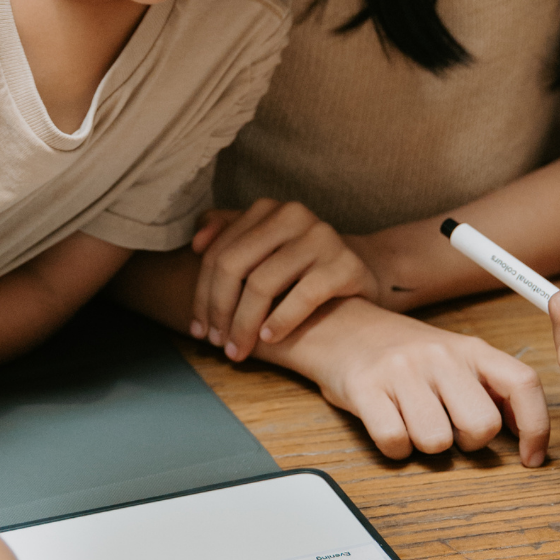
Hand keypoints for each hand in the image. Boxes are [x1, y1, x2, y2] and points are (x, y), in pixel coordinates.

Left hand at [189, 199, 381, 360]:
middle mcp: (293, 215)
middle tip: (217, 343)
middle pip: (234, 266)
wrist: (363, 270)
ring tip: (238, 349)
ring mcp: (321, 237)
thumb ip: (228, 236)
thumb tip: (196, 243)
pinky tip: (269, 338)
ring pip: (262, 284)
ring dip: (244, 324)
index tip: (199, 329)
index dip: (202, 295)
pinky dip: (281, 321)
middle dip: (219, 311)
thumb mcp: (265, 246)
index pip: (218, 254)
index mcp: (267, 209)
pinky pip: (303, 296)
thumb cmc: (301, 266)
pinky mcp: (345, 264)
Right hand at [287, 298, 549, 466]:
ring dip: (426, 445)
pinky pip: (395, 443)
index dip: (536, 428)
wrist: (342, 327)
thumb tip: (527, 432)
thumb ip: (490, 388)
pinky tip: (390, 426)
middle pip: (481, 425)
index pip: (522, 384)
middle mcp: (440, 356)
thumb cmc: (405, 353)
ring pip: (436, 441)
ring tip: (413, 422)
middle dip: (469, 442)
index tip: (531, 458)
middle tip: (451, 429)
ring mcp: (401, 371)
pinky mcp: (364, 388)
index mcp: (471, 348)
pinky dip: (395, 448)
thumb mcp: (455, 358)